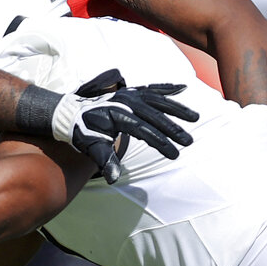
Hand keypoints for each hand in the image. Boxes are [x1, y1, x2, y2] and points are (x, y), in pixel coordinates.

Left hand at [51, 69, 197, 182]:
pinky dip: (166, 88)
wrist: (72, 113)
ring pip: (157, 100)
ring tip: (194, 117)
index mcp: (117, 116)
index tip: (174, 155)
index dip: (160, 143)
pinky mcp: (130, 91)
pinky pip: (151, 88)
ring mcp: (128, 94)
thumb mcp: (93, 147)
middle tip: (189, 142)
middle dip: (173, 129)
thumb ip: (105, 160)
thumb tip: (112, 178)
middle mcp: (124, 102)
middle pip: (154, 115)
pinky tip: (183, 88)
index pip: (144, 131)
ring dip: (176, 108)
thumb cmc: (84, 132)